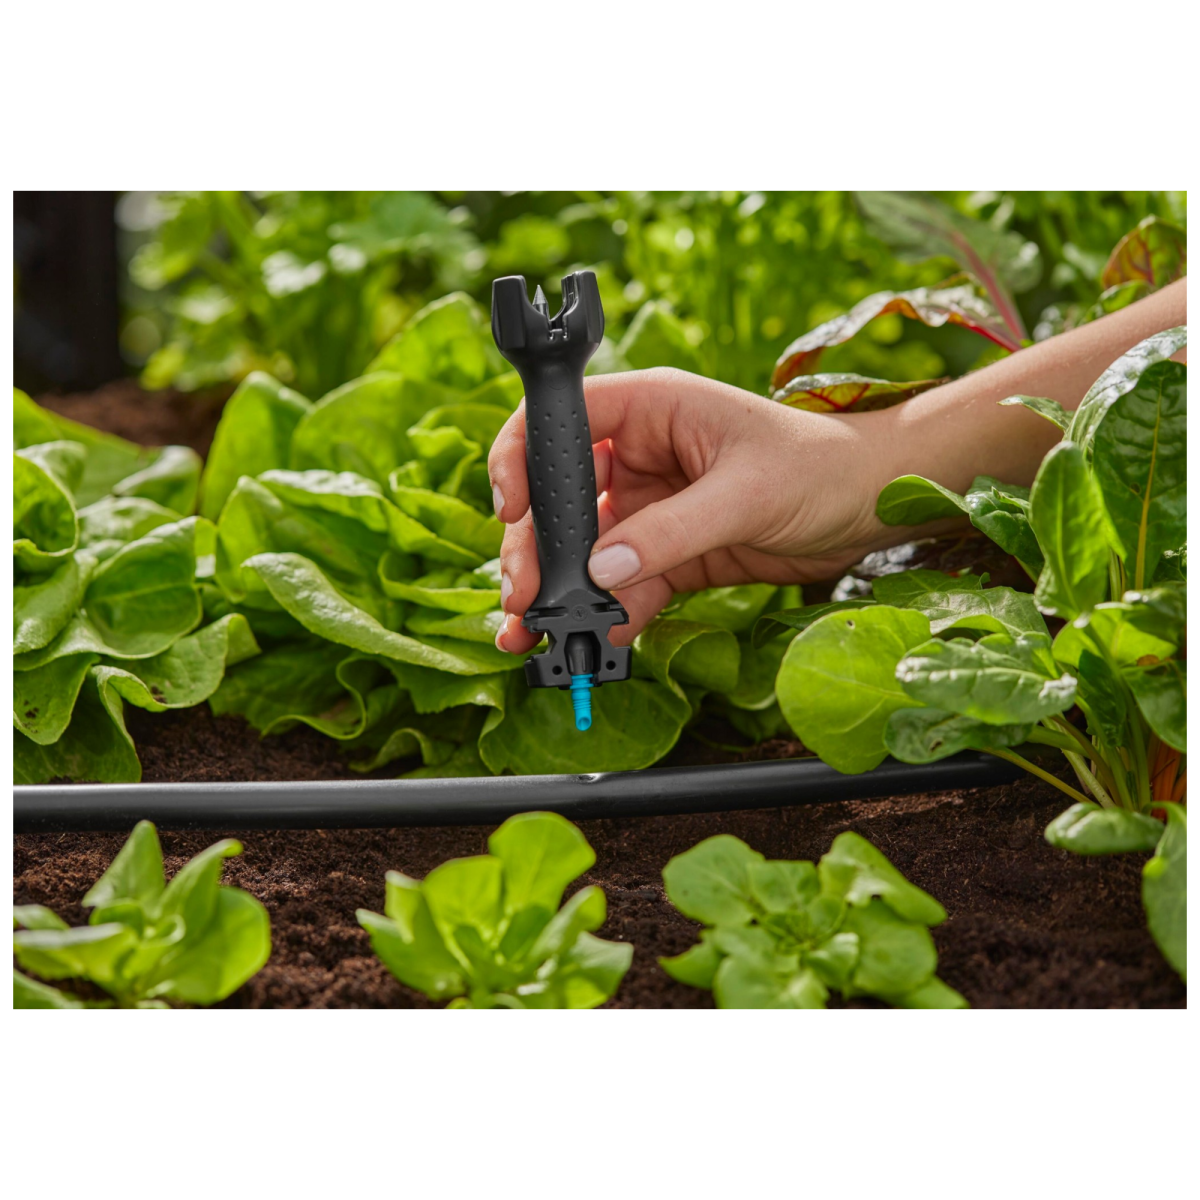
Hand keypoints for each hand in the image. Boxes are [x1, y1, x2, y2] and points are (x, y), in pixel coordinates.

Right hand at [488, 368, 901, 651]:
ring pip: (586, 551)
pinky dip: (608, 614)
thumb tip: (602, 570)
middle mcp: (639, 455)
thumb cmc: (822, 466)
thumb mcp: (745, 493)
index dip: (521, 457)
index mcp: (651, 409)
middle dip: (535, 549)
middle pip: (560, 498)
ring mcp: (653, 508)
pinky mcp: (672, 552)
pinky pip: (626, 585)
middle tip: (521, 599)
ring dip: (561, 593)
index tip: (511, 508)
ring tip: (536, 634)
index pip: (560, 418)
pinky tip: (594, 643)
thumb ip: (672, 531)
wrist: (875, 506)